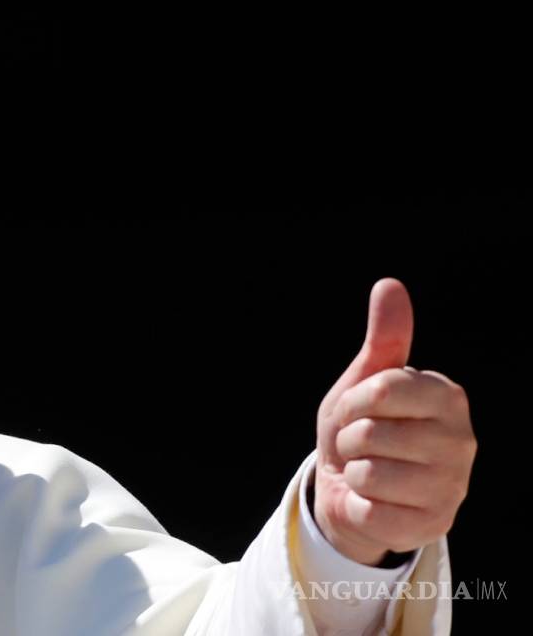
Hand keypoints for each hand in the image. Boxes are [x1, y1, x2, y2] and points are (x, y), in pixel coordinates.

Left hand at [313, 278, 475, 565]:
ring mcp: (452, 486)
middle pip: (370, 432)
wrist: (354, 488)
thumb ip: (385, 338)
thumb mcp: (366, 381)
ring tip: (368, 472)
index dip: (352, 402)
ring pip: (368, 473)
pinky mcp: (434, 525)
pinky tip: (376, 502)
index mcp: (448, 396)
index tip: (356, 410)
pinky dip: (359, 507)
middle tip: (360, 446)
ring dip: (353, 473)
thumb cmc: (363, 427)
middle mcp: (462, 440)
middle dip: (349, 439)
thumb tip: (389, 285)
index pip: (382, 389)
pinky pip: (371, 511)